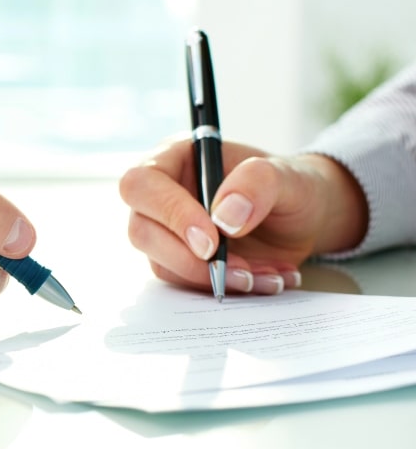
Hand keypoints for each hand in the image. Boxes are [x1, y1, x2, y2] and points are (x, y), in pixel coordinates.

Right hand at [119, 137, 367, 295]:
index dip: (170, 214)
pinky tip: (263, 279)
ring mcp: (169, 233)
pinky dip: (226, 288)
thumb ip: (258, 184)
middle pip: (142, 231)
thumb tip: (223, 218)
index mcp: (175, 160)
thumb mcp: (287, 176)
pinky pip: (187, 284)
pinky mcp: (182, 262)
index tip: (211, 241)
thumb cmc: (292, 186)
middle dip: (189, 259)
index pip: (143, 185)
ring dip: (213, 279)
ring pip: (162, 264)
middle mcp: (163, 196)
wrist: (306, 219)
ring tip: (263, 276)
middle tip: (237, 270)